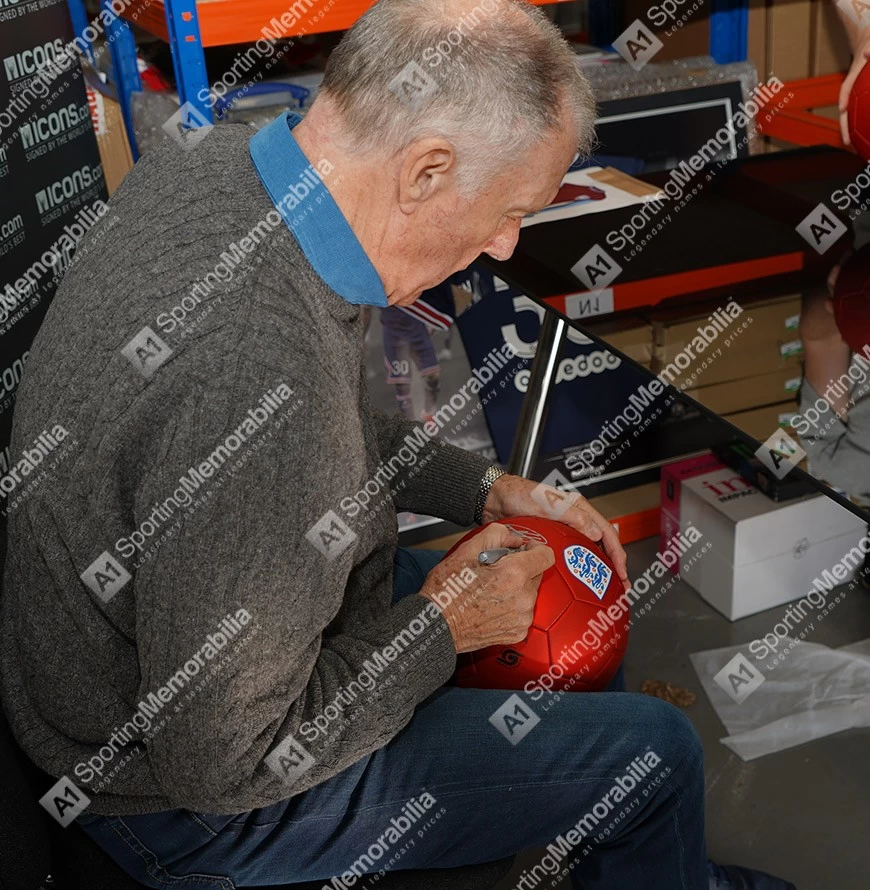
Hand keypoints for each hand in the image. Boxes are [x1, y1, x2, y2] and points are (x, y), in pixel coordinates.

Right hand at [419, 522, 554, 652]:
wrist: (437, 626)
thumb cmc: (447, 590)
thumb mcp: (466, 551)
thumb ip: (496, 535)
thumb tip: (514, 538)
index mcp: (514, 574)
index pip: (546, 555)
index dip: (535, 548)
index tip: (524, 550)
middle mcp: (523, 598)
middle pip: (536, 574)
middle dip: (520, 569)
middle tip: (494, 572)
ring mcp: (522, 618)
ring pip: (529, 593)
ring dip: (516, 589)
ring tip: (490, 590)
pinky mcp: (517, 632)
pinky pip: (523, 612)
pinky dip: (512, 607)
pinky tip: (492, 605)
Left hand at [481, 473, 629, 590]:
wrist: (494, 498)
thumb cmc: (518, 494)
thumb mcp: (547, 504)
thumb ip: (572, 517)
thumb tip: (594, 534)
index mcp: (579, 508)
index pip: (607, 532)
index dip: (617, 554)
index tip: (621, 573)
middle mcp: (574, 519)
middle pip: (601, 544)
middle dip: (612, 566)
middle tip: (619, 587)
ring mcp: (563, 529)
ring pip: (587, 551)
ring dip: (596, 569)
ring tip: (604, 589)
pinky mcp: (550, 539)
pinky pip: (569, 555)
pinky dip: (577, 568)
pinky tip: (577, 582)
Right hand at [840, 40, 869, 144]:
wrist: (867, 42)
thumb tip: (868, 52)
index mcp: (854, 75)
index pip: (846, 89)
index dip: (844, 98)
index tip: (842, 108)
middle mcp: (852, 88)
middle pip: (845, 110)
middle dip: (844, 126)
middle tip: (847, 142)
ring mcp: (855, 94)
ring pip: (850, 113)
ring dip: (850, 128)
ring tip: (852, 144)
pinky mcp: (859, 98)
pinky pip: (858, 112)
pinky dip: (859, 123)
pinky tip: (864, 132)